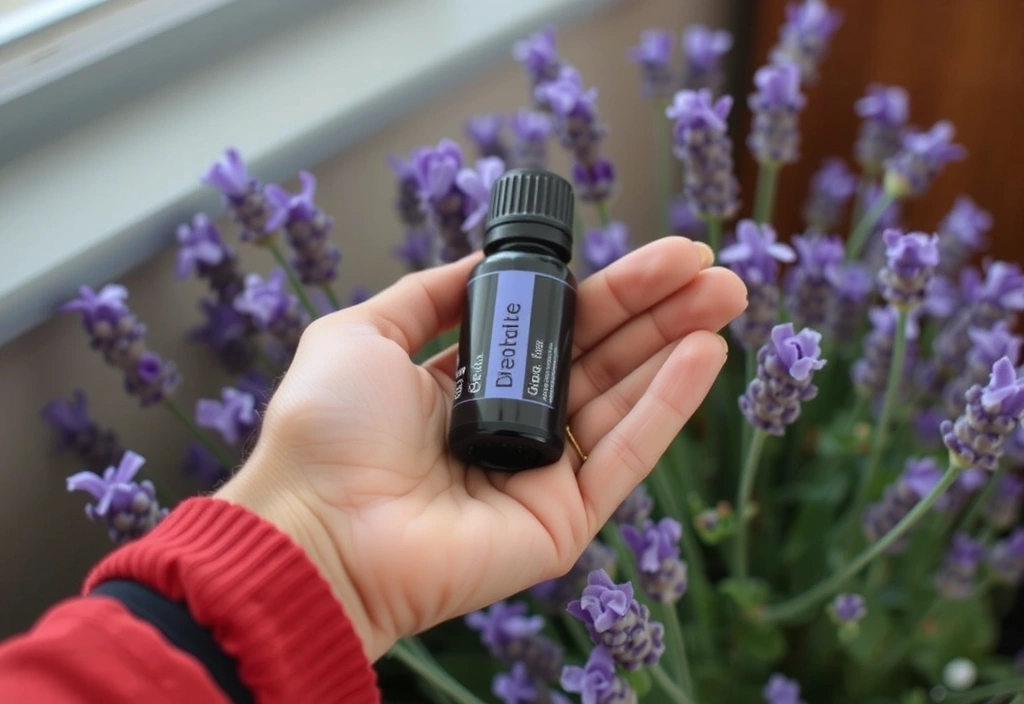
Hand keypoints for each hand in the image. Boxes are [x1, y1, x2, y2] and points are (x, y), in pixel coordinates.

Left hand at [217, 237, 745, 659]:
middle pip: (601, 357)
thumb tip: (477, 264)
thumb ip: (425, 296)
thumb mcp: (363, 333)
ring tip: (726, 296)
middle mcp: (512, 425)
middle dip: (659, 310)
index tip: (657, 255)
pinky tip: (704, 354)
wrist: (319, 531)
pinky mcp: (564, 519)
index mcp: (468, 384)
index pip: (554, 327)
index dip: (607, 290)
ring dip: (677, 345)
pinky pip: (625, 455)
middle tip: (713, 268)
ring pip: (624, 400)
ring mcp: (542, 475)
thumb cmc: (327, 433)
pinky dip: (668, 405)